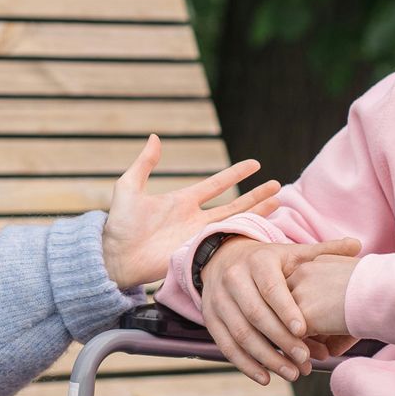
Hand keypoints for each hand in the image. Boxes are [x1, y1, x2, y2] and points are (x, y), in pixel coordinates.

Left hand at [99, 136, 281, 289]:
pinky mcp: (198, 253)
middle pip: (234, 204)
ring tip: (279, 202)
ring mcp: (199, 236)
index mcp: (183, 201)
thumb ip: (144, 164)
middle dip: (256, 194)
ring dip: (257, 212)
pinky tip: (262, 230)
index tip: (255, 164)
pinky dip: (244, 236)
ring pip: (236, 222)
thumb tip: (155, 137)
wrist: (115, 258)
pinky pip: (226, 243)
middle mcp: (196, 218)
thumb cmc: (119, 226)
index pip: (216, 185)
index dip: (236, 174)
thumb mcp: (129, 188)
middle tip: (278, 185)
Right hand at [201, 237, 360, 384]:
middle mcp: (234, 278)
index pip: (270, 287)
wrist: (224, 259)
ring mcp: (218, 300)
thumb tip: (357, 244)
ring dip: (266, 358)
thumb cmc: (268, 262)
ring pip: (240, 333)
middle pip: (255, 314)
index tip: (304, 330)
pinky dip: (245, 364)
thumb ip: (323, 252)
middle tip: (304, 360)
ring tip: (292, 374)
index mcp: (257, 261)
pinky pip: (226, 345)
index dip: (285, 310)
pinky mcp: (210, 318)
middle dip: (280, 340)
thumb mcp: (292, 253)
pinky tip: (266, 378)